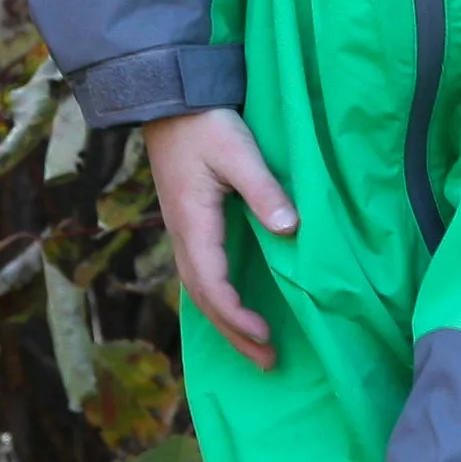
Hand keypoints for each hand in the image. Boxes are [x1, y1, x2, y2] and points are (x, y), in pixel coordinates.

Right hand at [148, 109, 298, 370]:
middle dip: (234, 335)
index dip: (238, 317)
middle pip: (204, 300)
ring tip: (255, 347)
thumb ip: (264, 191)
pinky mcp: (188, 222)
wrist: (169, 98)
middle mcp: (183, 235)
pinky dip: (217, 300)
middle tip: (268, 363)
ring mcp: (182, 230)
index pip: (213, 286)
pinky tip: (233, 308)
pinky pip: (200, 274)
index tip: (266, 336)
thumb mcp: (238, 151)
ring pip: (200, 290)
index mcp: (193, 224)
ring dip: (226, 322)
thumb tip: (291, 230)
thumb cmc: (204, 123)